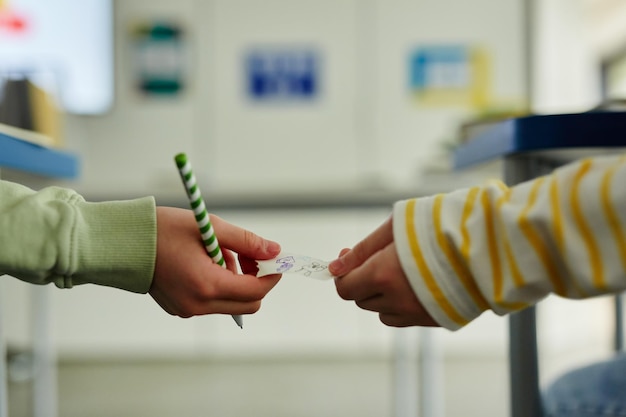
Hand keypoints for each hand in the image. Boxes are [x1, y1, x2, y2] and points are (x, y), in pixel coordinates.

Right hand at [149, 207, 281, 317]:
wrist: (122, 243)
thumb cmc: (163, 230)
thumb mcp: (210, 228)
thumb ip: (246, 241)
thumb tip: (275, 251)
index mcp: (207, 285)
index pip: (256, 291)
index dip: (271, 275)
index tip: (272, 257)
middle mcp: (198, 305)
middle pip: (248, 304)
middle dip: (256, 280)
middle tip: (248, 254)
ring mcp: (188, 310)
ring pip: (231, 304)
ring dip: (237, 280)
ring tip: (220, 252)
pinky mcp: (180, 308)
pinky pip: (213, 303)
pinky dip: (220, 285)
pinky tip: (206, 262)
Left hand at [329, 217, 437, 326]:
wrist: (489, 244)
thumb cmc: (440, 228)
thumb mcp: (395, 228)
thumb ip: (362, 250)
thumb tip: (334, 267)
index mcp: (383, 275)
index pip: (345, 288)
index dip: (343, 275)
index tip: (348, 257)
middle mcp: (397, 300)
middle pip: (361, 300)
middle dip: (362, 281)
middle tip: (375, 258)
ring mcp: (416, 314)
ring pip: (382, 312)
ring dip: (381, 295)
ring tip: (400, 270)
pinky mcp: (434, 321)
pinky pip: (404, 319)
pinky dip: (400, 305)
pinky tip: (415, 283)